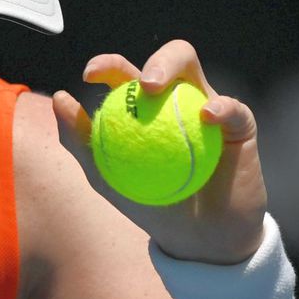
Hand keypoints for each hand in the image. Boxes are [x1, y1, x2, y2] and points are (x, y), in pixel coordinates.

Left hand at [52, 39, 267, 264]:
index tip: (90, 74)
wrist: (198, 239)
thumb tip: (60, 97)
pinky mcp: (239, 123)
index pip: (124, 73)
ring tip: (156, 88)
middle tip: (140, 85)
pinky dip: (220, 107)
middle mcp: (175, 97)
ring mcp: (207, 106)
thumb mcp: (105, 177)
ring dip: (171, 67)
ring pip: (192, 67)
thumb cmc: (150, 204)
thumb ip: (79, 139)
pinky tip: (206, 116)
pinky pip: (232, 108)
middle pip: (165, 59)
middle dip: (151, 60)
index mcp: (143, 105)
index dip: (107, 64)